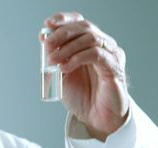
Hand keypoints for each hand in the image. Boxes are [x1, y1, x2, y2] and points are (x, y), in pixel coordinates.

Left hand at [41, 12, 128, 140]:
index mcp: (90, 45)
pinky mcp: (114, 68)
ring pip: (91, 38)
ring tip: (53, 61)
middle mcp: (103, 46)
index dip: (65, 19)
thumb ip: (54, 56)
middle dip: (62, 33)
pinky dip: (77, 58)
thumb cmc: (82, 96)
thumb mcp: (60, 74)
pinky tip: (65, 68)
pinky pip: (97, 55)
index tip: (48, 24)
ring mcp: (111, 55)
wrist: (95, 118)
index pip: (80, 22)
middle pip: (84, 27)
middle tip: (47, 45)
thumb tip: (43, 37)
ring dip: (67, 47)